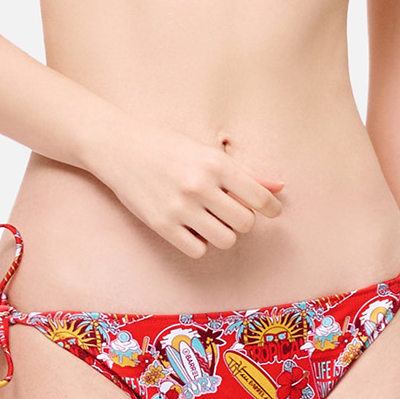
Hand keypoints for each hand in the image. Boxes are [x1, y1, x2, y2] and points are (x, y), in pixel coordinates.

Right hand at [91, 123, 285, 257]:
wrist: (120, 148)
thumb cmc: (168, 148)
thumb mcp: (208, 153)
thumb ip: (245, 173)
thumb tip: (279, 187)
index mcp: (216, 163)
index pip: (260, 198)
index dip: (271, 208)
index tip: (271, 211)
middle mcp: (200, 185)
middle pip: (245, 223)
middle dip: (242, 220)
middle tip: (229, 211)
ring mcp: (180, 207)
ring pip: (226, 240)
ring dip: (223, 233)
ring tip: (210, 219)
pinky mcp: (161, 225)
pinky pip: (198, 250)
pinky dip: (200, 243)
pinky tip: (191, 228)